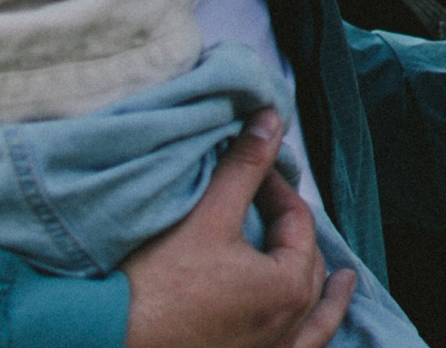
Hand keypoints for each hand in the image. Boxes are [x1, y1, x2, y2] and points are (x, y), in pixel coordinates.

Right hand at [124, 110, 357, 347]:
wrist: (105, 337)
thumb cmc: (156, 283)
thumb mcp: (207, 215)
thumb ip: (245, 166)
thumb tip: (271, 120)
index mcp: (289, 287)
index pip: (298, 222)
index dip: (277, 188)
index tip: (254, 170)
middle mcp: (288, 328)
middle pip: (306, 267)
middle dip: (293, 232)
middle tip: (269, 204)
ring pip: (310, 318)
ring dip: (320, 292)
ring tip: (340, 280)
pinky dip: (310, 334)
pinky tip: (307, 329)